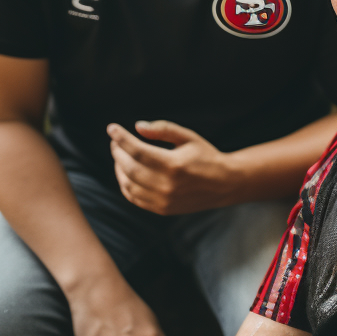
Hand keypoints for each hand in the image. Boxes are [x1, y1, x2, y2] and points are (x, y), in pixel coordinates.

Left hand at [108, 120, 237, 214]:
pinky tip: (127, 172)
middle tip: (115, 141)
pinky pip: (134, 197)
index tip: (112, 128)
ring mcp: (162, 200)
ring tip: (120, 156)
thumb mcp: (188, 137)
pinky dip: (125, 184)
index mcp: (173, 165)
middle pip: (128, 168)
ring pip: (128, 184)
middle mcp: (166, 185)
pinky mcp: (161, 209)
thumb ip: (163, 129)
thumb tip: (138, 126)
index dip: (121, 138)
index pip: (137, 150)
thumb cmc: (206, 156)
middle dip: (117, 152)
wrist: (224, 184)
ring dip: (119, 168)